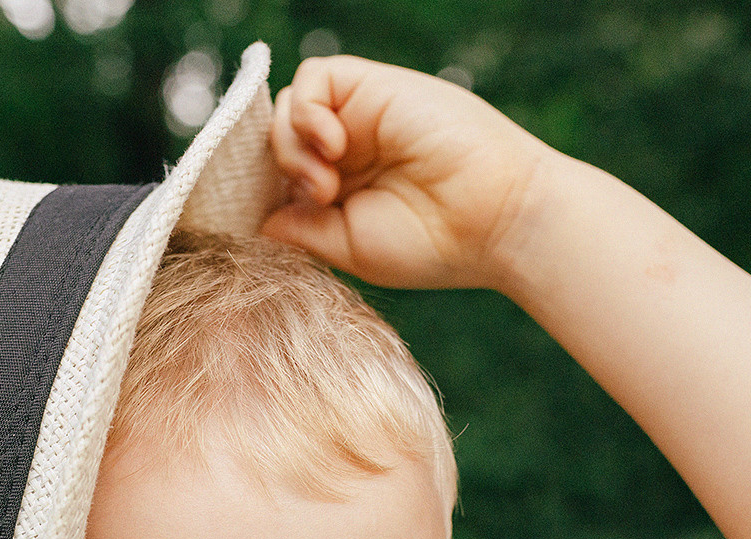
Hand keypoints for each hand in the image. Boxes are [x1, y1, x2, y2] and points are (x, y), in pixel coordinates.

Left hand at [260, 56, 558, 291]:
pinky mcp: (373, 87)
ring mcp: (359, 117)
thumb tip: (256, 220)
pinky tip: (334, 146)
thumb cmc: (432, 244)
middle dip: (278, 172)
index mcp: (340, 189)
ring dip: (291, 147)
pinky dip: (307, 111)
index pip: (277, 174)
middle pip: (275, 139)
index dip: (261, 187)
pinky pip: (313, 78)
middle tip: (319, 200)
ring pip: (287, 108)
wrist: (494, 219)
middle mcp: (346, 150)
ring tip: (328, 183)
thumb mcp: (348, 247)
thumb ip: (299, 228)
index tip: (263, 215)